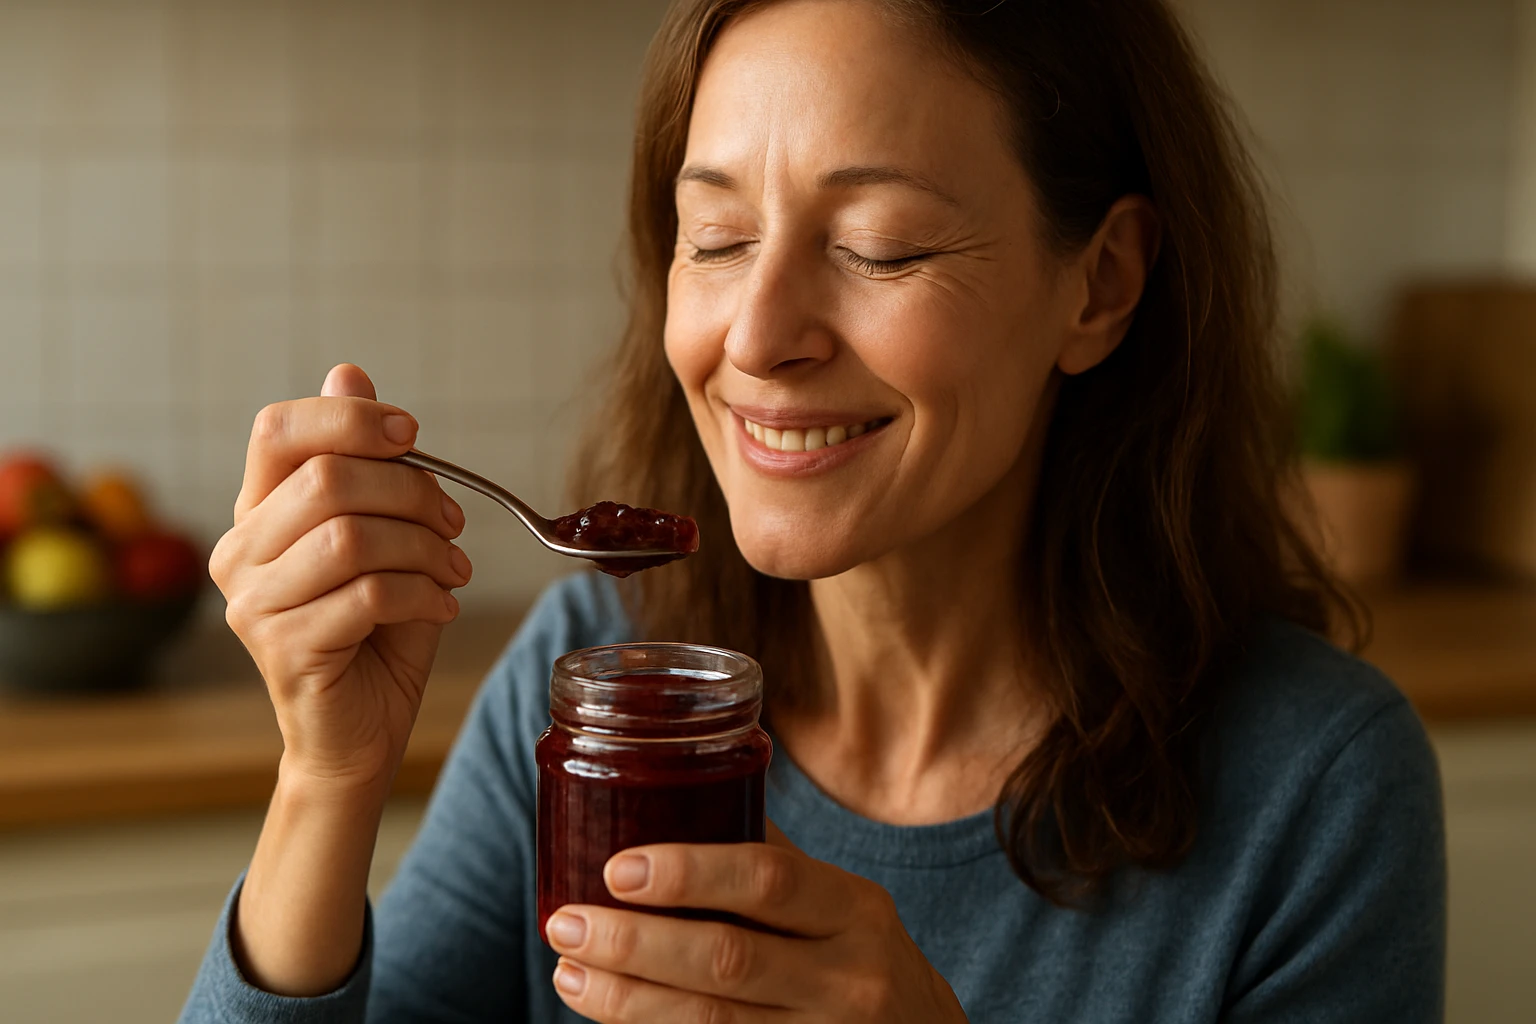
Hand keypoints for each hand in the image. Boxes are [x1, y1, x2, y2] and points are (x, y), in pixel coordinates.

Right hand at [210, 364, 469, 794]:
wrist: (362, 731)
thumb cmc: (376, 630)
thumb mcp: (385, 533)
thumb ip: (366, 462)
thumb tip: (348, 372)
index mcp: (259, 510)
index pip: (278, 430)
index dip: (350, 419)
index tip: (411, 435)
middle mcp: (240, 551)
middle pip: (327, 480)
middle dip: (411, 492)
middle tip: (453, 524)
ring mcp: (252, 604)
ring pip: (351, 538)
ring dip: (423, 549)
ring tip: (453, 571)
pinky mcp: (283, 650)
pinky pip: (367, 596)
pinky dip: (424, 594)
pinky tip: (443, 606)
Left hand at [544, 823, 968, 1022]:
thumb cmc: (863, 962)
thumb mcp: (844, 907)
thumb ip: (775, 864)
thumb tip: (677, 793)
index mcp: (856, 911)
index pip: (769, 881)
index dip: (691, 872)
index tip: (617, 867)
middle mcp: (849, 979)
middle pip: (729, 960)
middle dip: (636, 943)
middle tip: (566, 922)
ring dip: (627, 1000)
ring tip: (569, 971)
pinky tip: (611, 1015)